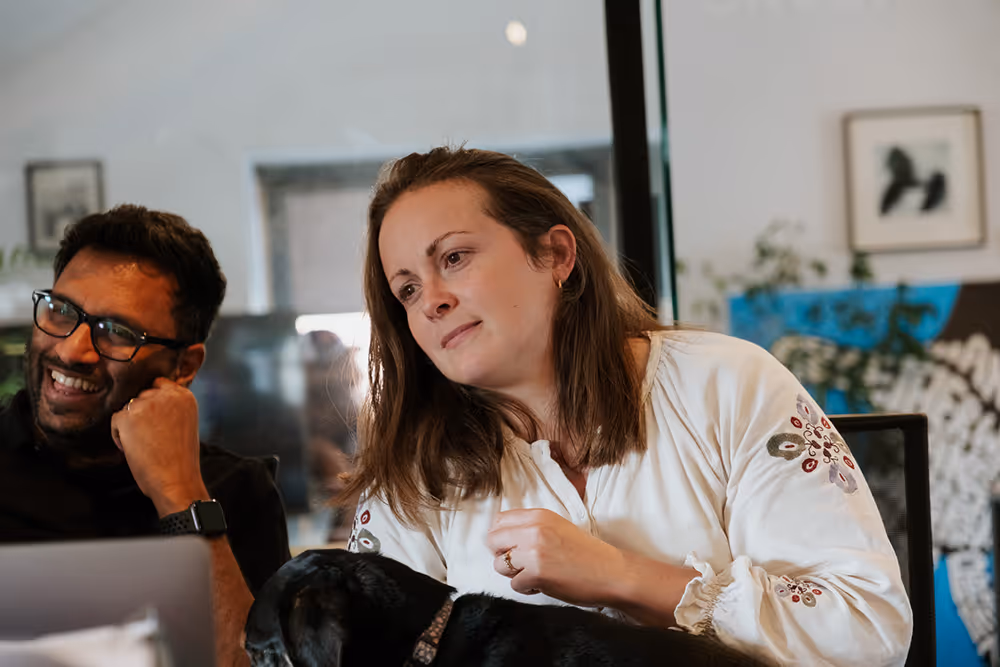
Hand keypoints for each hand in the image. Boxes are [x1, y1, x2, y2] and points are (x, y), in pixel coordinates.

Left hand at [111, 377, 207, 515]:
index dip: (154, 402)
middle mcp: (166, 395)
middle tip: (151, 437)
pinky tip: (134, 448)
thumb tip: (151, 404)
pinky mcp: (128, 416)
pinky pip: (116, 420)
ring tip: (145, 444)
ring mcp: (147, 404)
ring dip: (131, 424)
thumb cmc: (181, 459)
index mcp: (185, 396)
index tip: (155, 420)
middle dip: (143, 413)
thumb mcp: (185, 424)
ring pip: (128, 407)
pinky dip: (120, 435)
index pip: (160, 384)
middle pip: (143, 395)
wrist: (177, 480)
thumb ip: (172, 408)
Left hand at [486, 509, 624, 607]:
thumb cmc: (586, 553)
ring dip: (514, 574)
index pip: (499, 520)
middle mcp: (534, 529)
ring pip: (499, 565)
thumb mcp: (557, 527)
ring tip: (535, 574)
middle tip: (521, 563)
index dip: (502, 537)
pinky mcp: (537, 573)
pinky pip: (515, 584)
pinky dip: (527, 588)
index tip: (513, 547)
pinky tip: (544, 584)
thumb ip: (531, 527)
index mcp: (539, 515)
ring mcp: (534, 551)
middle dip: (502, 555)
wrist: (611, 572)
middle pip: (493, 541)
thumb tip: (501, 536)